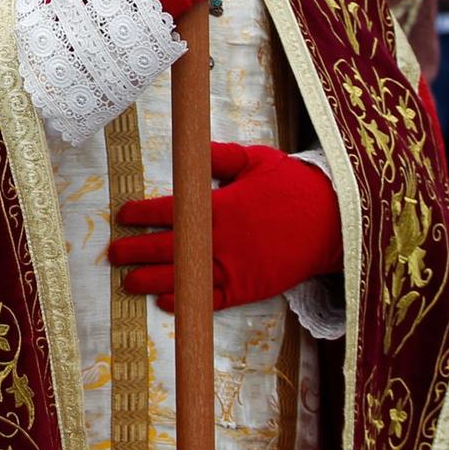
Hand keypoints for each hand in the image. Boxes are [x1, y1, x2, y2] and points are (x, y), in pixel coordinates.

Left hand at [108, 143, 341, 311]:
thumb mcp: (256, 159)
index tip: (123, 215)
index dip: (142, 213)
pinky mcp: (250, 288)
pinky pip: (213, 299)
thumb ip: (219, 156)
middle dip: (137, 250)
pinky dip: (189, 301)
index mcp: (220, 206)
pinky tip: (167, 302)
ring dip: (153, 280)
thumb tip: (189, 147)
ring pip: (186, 276)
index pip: (170, 210)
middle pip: (170, 246)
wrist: (336, 222)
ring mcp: (236, 267)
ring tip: (128, 282)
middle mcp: (223, 240)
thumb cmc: (293, 186)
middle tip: (113, 253)